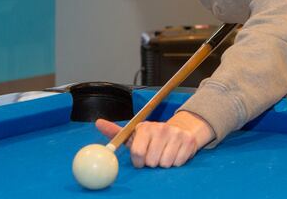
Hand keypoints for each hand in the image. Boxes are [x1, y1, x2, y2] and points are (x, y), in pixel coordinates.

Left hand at [95, 111, 214, 167]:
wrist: (179, 130)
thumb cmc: (152, 137)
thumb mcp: (134, 134)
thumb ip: (116, 132)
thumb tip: (98, 123)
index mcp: (146, 128)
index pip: (138, 153)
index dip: (138, 161)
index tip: (140, 161)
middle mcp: (162, 128)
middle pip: (152, 161)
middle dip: (151, 162)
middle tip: (153, 155)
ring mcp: (176, 134)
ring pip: (165, 164)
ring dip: (163, 163)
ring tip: (163, 154)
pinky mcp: (188, 141)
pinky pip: (177, 163)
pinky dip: (175, 162)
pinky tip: (174, 154)